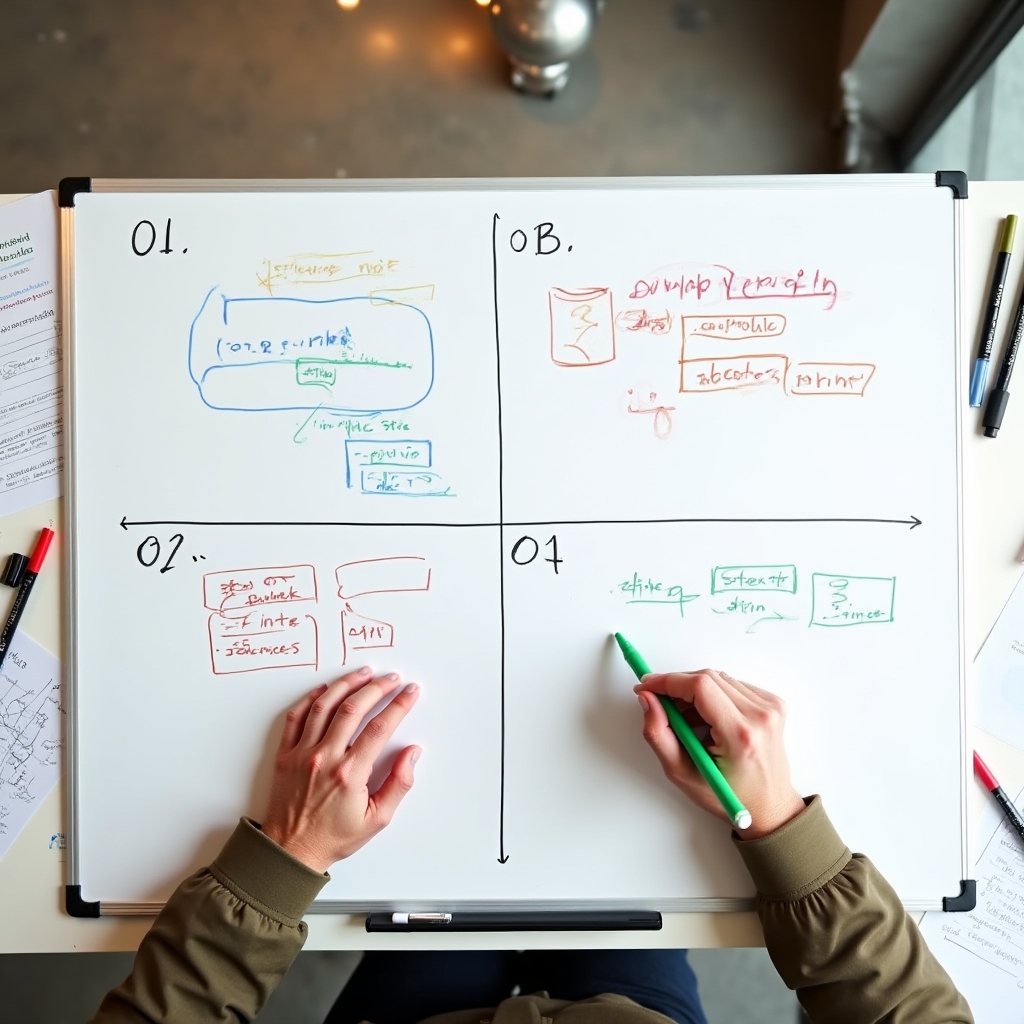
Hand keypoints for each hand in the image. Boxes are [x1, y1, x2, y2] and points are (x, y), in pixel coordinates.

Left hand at [261, 665, 420, 872]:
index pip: (380, 727)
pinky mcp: (285, 755)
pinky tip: (323, 689)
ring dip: (346, 684)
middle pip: (353, 708)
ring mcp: (302, 754)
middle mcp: (325, 758)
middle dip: (377, 688)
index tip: (410, 692)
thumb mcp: (377, 819)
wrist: (290, 851)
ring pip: (324, 706)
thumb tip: (412, 753)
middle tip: (391, 679)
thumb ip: (399, 784)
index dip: (399, 705)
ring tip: (363, 674)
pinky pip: (295, 718)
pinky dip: (310, 699)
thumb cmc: (334, 837)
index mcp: (349, 774)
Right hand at [636, 669, 803, 839]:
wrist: (769, 806)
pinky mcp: (773, 704)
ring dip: (695, 691)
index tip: (647, 686)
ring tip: (687, 719)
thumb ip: (658, 734)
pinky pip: (733, 685)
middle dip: (677, 685)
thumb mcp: (682, 773)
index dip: (668, 681)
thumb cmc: (729, 795)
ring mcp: (771, 708)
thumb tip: (647, 699)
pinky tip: (708, 718)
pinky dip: (714, 695)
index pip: (700, 687)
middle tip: (661, 703)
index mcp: (740, 734)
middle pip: (708, 678)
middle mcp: (760, 716)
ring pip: (719, 679)